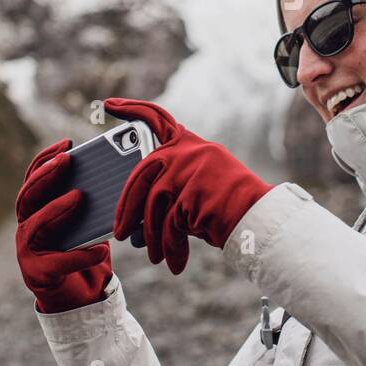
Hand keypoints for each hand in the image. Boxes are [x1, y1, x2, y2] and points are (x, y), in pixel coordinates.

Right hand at [15, 138, 111, 312]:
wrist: (81, 296)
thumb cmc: (85, 251)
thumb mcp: (90, 223)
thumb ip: (93, 204)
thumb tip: (117, 177)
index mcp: (36, 209)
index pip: (34, 178)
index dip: (46, 159)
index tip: (67, 143)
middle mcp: (26, 226)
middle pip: (28, 196)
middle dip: (47, 176)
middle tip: (68, 161)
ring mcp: (27, 250)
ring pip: (36, 224)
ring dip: (56, 209)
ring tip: (79, 196)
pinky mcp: (38, 274)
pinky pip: (59, 262)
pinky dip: (81, 256)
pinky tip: (102, 250)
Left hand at [106, 98, 271, 274]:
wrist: (258, 218)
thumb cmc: (225, 206)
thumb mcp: (197, 183)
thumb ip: (169, 186)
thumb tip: (132, 217)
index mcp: (188, 144)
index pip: (156, 118)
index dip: (131, 109)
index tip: (107, 104)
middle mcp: (187, 151)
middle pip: (141, 176)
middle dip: (126, 208)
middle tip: (119, 232)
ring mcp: (189, 170)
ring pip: (153, 205)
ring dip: (151, 236)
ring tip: (153, 255)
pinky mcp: (191, 193)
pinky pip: (169, 224)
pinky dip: (170, 247)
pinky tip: (175, 261)